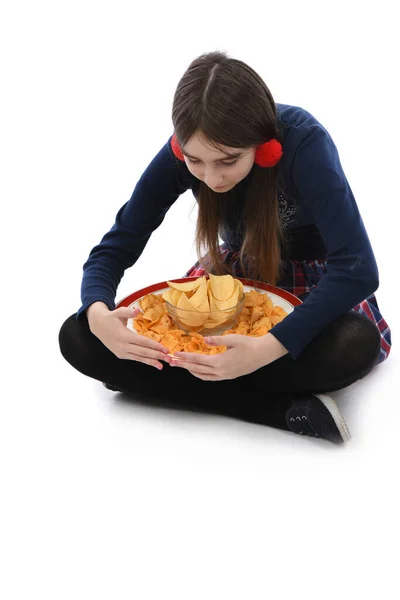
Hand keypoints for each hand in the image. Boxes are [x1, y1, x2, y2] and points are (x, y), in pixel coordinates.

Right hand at [88, 305, 171, 369]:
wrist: (97, 326)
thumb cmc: (110, 318)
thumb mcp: (118, 312)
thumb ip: (128, 312)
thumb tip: (137, 310)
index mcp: (124, 336)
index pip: (143, 342)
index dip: (155, 346)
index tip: (165, 349)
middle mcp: (123, 346)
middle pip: (143, 352)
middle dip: (157, 356)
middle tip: (169, 359)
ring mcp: (122, 352)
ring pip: (139, 358)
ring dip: (152, 362)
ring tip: (162, 366)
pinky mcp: (121, 355)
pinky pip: (135, 358)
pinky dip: (144, 361)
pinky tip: (153, 363)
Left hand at [170, 333, 287, 380]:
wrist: (262, 354)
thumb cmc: (249, 344)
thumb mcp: (232, 339)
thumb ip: (217, 340)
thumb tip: (204, 339)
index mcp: (220, 362)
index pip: (198, 360)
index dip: (185, 357)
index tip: (176, 354)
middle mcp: (220, 371)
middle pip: (197, 369)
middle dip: (183, 365)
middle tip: (172, 362)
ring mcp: (224, 375)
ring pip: (203, 376)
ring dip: (191, 371)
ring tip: (183, 366)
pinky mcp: (228, 376)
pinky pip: (211, 378)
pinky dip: (201, 375)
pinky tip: (198, 370)